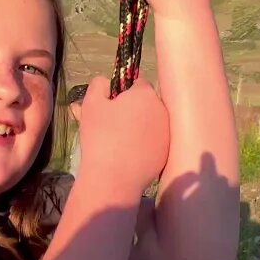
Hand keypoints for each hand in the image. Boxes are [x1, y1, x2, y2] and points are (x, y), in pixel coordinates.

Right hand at [77, 75, 168, 196]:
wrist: (113, 176)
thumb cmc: (101, 136)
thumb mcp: (91, 104)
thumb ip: (98, 85)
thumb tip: (105, 82)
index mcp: (145, 94)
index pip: (138, 84)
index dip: (124, 93)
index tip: (112, 106)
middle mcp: (162, 111)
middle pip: (147, 104)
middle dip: (133, 110)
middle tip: (113, 125)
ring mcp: (167, 133)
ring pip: (152, 124)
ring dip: (139, 127)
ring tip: (120, 142)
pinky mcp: (167, 153)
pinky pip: (155, 142)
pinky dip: (145, 145)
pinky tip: (129, 155)